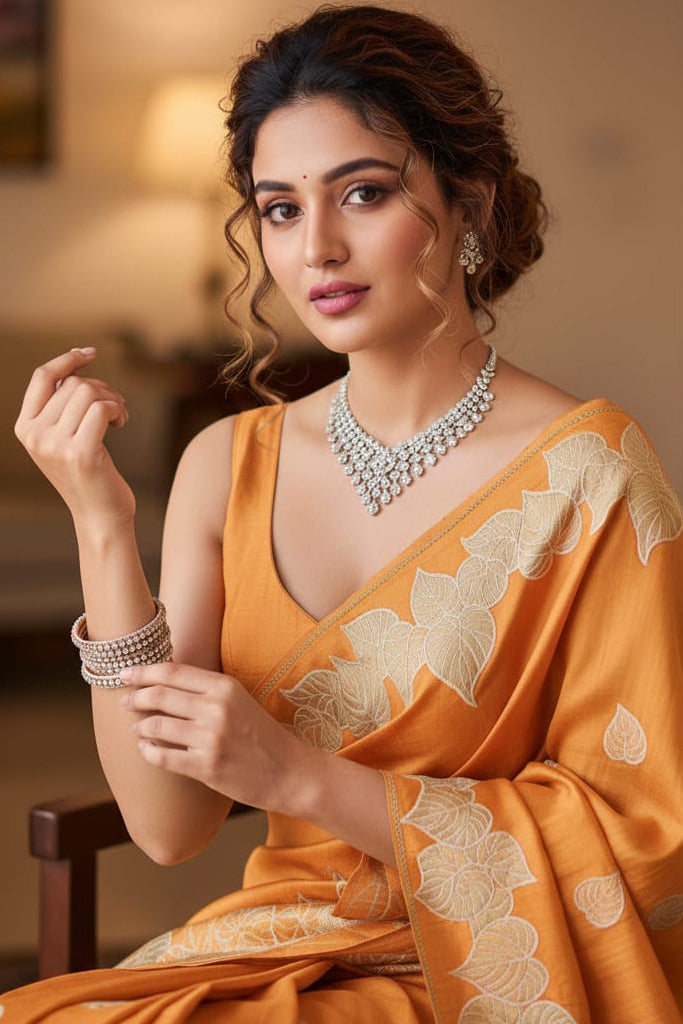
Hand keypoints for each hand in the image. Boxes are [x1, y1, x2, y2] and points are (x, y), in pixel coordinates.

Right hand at [14, 347, 134, 525]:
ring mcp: (55, 445)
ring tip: (120, 418)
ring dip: (112, 399)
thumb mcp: (64, 437)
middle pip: (73, 383)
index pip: (42, 376)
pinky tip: (121, 424)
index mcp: (25, 428)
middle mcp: (35, 436)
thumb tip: (76, 366)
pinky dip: (118, 410)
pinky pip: (102, 409)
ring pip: (88, 393)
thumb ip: (62, 406)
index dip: (67, 359)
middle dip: (102, 389)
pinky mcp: (81, 453)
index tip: (90, 353)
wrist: (100, 515)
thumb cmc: (88, 473)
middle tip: (116, 408)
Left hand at [120, 662, 317, 815]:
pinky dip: (147, 752)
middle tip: (125, 700)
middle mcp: (216, 709)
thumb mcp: (238, 700)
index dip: (142, 671)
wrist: (289, 771)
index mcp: (224, 687)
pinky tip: (146, 750)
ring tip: (138, 727)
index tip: (124, 673)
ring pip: (156, 726)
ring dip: (139, 726)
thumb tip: (161, 681)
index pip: (172, 671)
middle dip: (134, 696)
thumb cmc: (261, 734)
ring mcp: (211, 738)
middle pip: (159, 695)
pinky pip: (162, 757)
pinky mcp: (207, 767)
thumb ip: (205, 690)